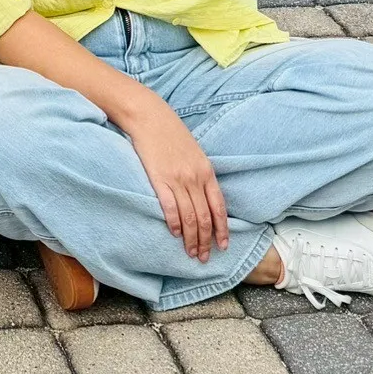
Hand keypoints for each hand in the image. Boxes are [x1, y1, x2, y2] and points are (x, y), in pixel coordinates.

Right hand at [121, 94, 229, 261]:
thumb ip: (201, 174)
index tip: (222, 246)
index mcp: (206, 171)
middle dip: (206, 241)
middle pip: (205, 217)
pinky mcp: (159, 179)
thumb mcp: (195, 152)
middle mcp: (195, 178)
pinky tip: (175, 233)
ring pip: (190, 217)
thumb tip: (205, 197)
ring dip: (191, 238)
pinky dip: (174, 223)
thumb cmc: (171, 132)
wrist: (149, 116)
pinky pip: (169, 207)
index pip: (219, 208)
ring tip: (190, 252)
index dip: (222, 230)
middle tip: (203, 257)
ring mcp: (177, 179)